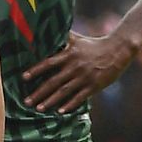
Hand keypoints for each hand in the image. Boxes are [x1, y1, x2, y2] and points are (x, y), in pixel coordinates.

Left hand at [23, 31, 137, 111]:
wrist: (117, 50)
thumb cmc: (94, 45)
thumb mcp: (77, 39)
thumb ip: (62, 38)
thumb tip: (47, 29)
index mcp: (69, 54)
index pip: (49, 63)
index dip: (36, 70)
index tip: (24, 78)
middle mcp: (75, 66)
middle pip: (53, 81)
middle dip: (39, 92)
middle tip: (26, 102)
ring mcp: (85, 77)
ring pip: (64, 92)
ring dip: (50, 101)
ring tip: (39, 108)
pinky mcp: (94, 86)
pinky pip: (80, 97)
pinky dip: (69, 105)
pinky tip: (60, 112)